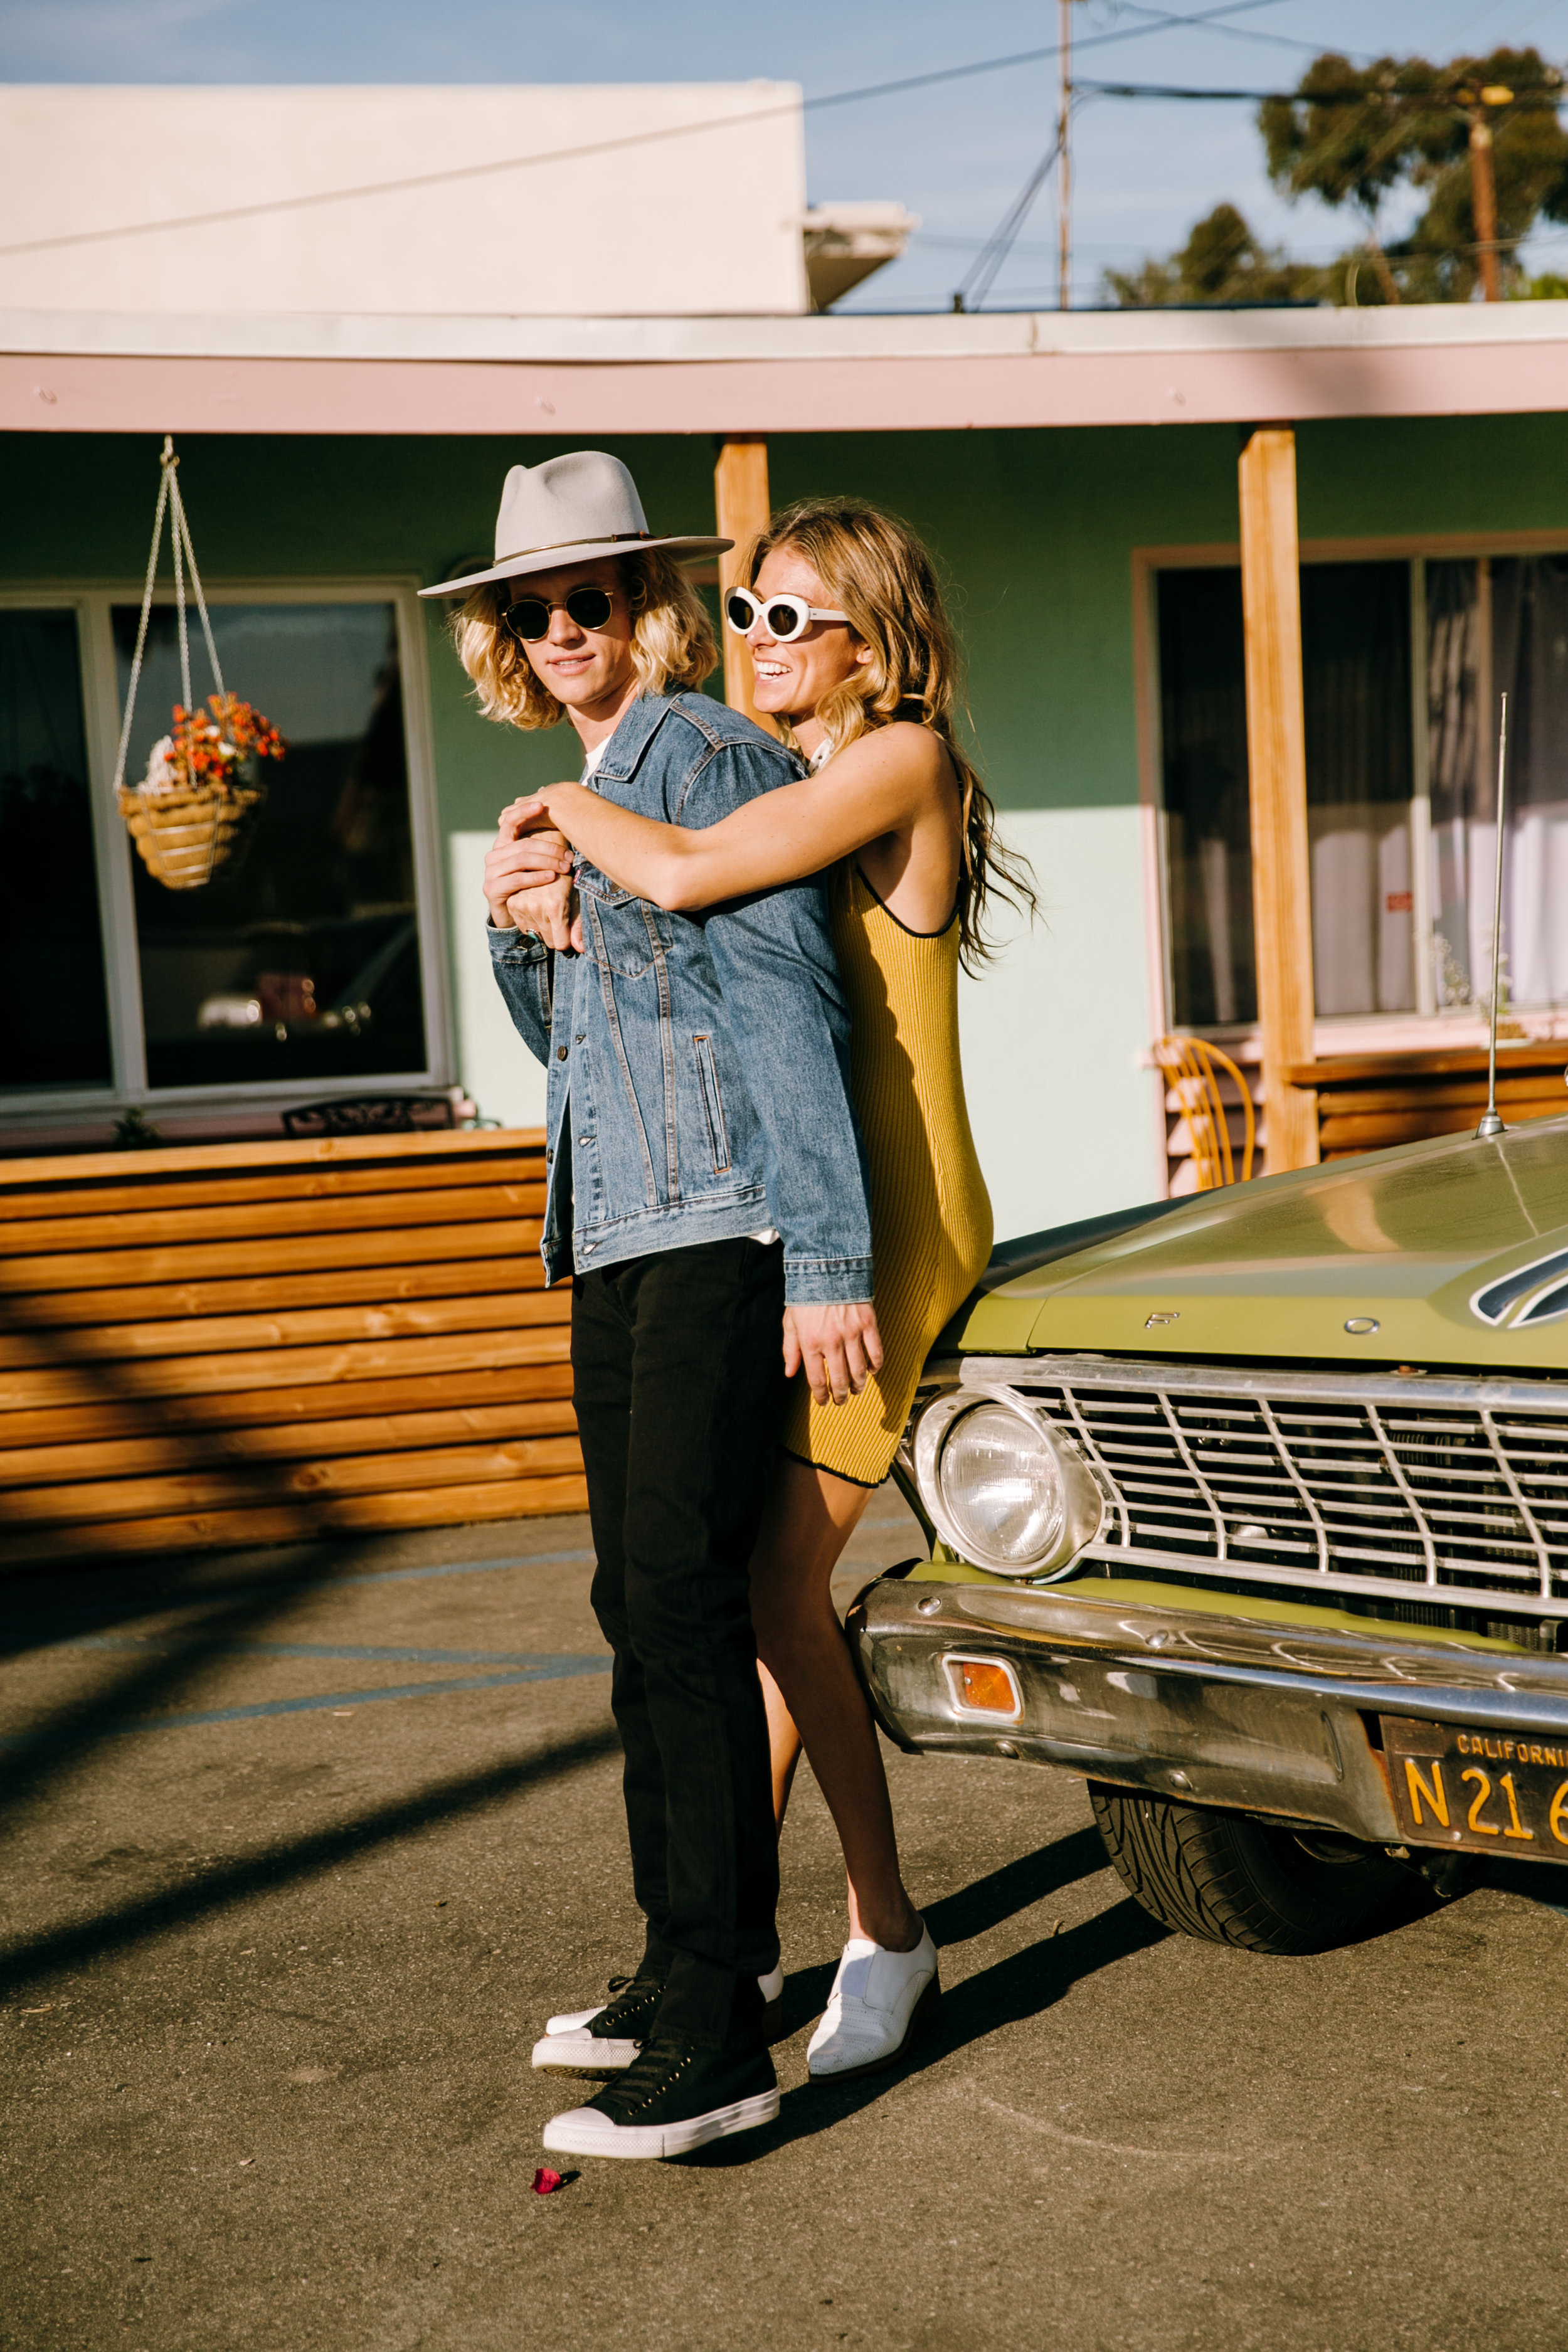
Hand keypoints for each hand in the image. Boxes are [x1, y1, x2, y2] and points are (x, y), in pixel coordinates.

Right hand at [482, 797, 574, 931]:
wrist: (511, 915)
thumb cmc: (529, 886)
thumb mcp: (535, 864)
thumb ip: (542, 845)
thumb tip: (561, 815)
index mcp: (503, 844)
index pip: (509, 821)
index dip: (524, 812)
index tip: (541, 805)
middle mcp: (494, 855)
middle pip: (524, 844)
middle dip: (550, 848)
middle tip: (571, 856)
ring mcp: (491, 872)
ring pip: (522, 859)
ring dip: (547, 862)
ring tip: (566, 867)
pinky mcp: (492, 888)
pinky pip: (517, 879)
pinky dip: (537, 877)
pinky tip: (552, 877)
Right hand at [507, 874, 582, 953]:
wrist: (543, 857)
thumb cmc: (565, 878)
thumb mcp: (576, 900)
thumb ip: (578, 925)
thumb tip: (580, 949)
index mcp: (555, 907)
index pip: (560, 944)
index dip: (566, 940)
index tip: (568, 931)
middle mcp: (535, 908)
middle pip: (548, 941)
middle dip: (555, 934)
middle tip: (560, 917)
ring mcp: (521, 906)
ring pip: (535, 935)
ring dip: (542, 928)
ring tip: (548, 910)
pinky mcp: (512, 904)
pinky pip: (524, 927)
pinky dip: (531, 922)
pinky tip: (536, 908)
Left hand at [783, 1301, 883, 1406]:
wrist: (826, 1268)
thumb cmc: (806, 1295)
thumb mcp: (790, 1322)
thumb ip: (790, 1349)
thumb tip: (790, 1373)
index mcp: (810, 1342)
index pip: (816, 1379)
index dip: (821, 1395)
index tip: (824, 1401)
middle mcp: (831, 1341)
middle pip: (840, 1379)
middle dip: (841, 1395)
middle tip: (842, 1401)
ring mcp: (851, 1333)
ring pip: (859, 1370)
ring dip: (859, 1385)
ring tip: (857, 1389)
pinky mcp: (867, 1323)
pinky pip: (875, 1351)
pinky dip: (876, 1365)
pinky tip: (872, 1370)